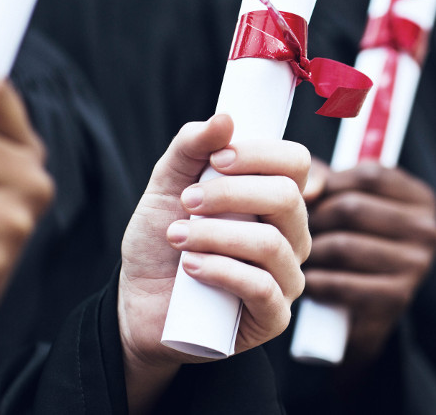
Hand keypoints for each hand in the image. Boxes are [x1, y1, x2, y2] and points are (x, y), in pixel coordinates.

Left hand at [117, 114, 309, 412]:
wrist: (139, 307)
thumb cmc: (161, 243)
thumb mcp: (167, 187)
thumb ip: (191, 148)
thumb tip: (225, 118)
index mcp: (276, 199)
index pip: (296, 163)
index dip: (262, 153)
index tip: (218, 157)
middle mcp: (292, 235)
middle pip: (288, 197)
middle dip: (230, 193)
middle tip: (186, 201)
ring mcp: (287, 277)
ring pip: (271, 244)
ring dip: (215, 234)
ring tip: (176, 237)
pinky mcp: (274, 316)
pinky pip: (261, 288)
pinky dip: (221, 271)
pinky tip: (190, 268)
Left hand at [303, 160, 435, 364]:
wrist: (359, 315)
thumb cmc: (349, 244)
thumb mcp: (344, 201)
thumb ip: (324, 179)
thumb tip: (308, 186)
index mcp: (421, 199)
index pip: (369, 175)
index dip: (329, 184)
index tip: (308, 199)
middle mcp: (428, 230)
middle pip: (352, 208)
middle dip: (314, 220)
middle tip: (294, 232)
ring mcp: (417, 266)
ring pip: (342, 246)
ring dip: (311, 253)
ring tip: (300, 257)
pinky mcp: (397, 299)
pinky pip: (340, 283)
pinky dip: (316, 282)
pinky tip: (310, 282)